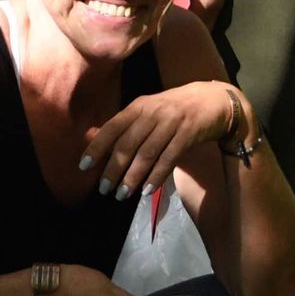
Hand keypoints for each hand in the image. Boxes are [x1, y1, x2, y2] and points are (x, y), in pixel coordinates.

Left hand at [80, 80, 247, 199]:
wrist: (211, 100)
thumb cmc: (173, 109)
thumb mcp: (148, 111)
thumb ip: (125, 125)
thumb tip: (94, 139)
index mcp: (139, 106)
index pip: (112, 127)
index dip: (97, 147)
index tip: (83, 166)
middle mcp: (152, 113)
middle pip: (128, 143)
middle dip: (113, 168)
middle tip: (103, 188)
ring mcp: (171, 123)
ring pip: (147, 153)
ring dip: (133, 176)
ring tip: (122, 194)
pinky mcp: (187, 135)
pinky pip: (169, 158)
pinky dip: (157, 176)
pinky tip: (146, 190)